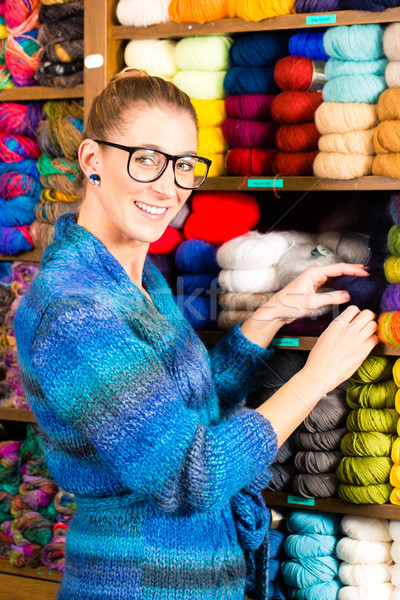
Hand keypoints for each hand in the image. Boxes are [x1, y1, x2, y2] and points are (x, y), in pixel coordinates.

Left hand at [251, 262, 368, 324]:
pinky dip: (341, 286)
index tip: (366, 273)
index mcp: (314, 272)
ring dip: (348, 279)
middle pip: (339, 270)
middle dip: (353, 272)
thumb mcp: (311, 302)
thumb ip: (330, 298)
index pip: (338, 268)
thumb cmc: (288, 304)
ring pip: (336, 277)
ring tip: (362, 281)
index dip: (353, 270)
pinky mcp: (315, 288)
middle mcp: (315, 274)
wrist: (276, 311)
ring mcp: (315, 281)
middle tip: (368, 274)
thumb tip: (347, 295)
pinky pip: (331, 285)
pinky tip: (349, 289)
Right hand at [303, 305, 377, 393]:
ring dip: (373, 328)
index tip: (357, 318)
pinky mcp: (362, 351)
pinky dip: (374, 339)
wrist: (319, 373)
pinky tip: (369, 343)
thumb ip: (337, 329)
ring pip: (373, 325)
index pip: (353, 309)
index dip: (357, 313)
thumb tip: (346, 326)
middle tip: (367, 323)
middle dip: (369, 317)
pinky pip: (375, 339)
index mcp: (336, 325)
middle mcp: (347, 330)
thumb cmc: (319, 358)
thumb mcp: (325, 336)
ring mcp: (356, 340)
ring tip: (369, 333)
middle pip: (367, 314)